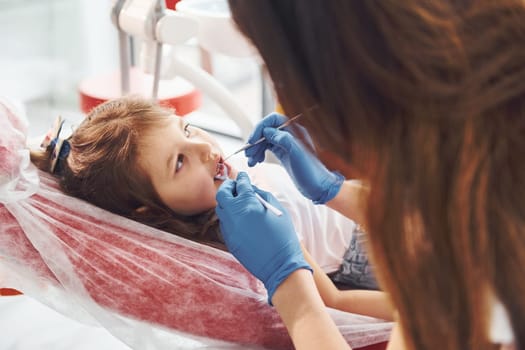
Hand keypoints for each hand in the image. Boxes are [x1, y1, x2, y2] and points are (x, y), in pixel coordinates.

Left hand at [216, 172, 311, 303]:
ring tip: (236, 201)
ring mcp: (229, 228)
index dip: (242, 178)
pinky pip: (224, 223)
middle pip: (222, 194)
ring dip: (227, 202)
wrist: (280, 264)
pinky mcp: (228, 240)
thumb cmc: (283, 236)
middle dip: (228, 187)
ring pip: (221, 209)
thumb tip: (251, 189)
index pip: (240, 184)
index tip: (243, 177)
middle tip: (235, 186)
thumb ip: (262, 195)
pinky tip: (239, 218)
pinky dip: (229, 216)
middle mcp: (234, 214)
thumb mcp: (277, 210)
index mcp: (249, 204)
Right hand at [245, 113, 343, 203]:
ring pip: (266, 140)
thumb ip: (283, 139)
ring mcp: (286, 144)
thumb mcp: (296, 153)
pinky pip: (267, 149)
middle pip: (267, 130)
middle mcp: (290, 135)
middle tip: (248, 154)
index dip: (261, 127)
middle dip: (256, 141)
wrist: (318, 187)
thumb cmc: (311, 171)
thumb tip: (267, 131)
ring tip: (251, 161)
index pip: (274, 119)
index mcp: (295, 131)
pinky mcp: (283, 154)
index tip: (252, 140)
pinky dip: (260, 153)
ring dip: (256, 149)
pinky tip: (257, 161)